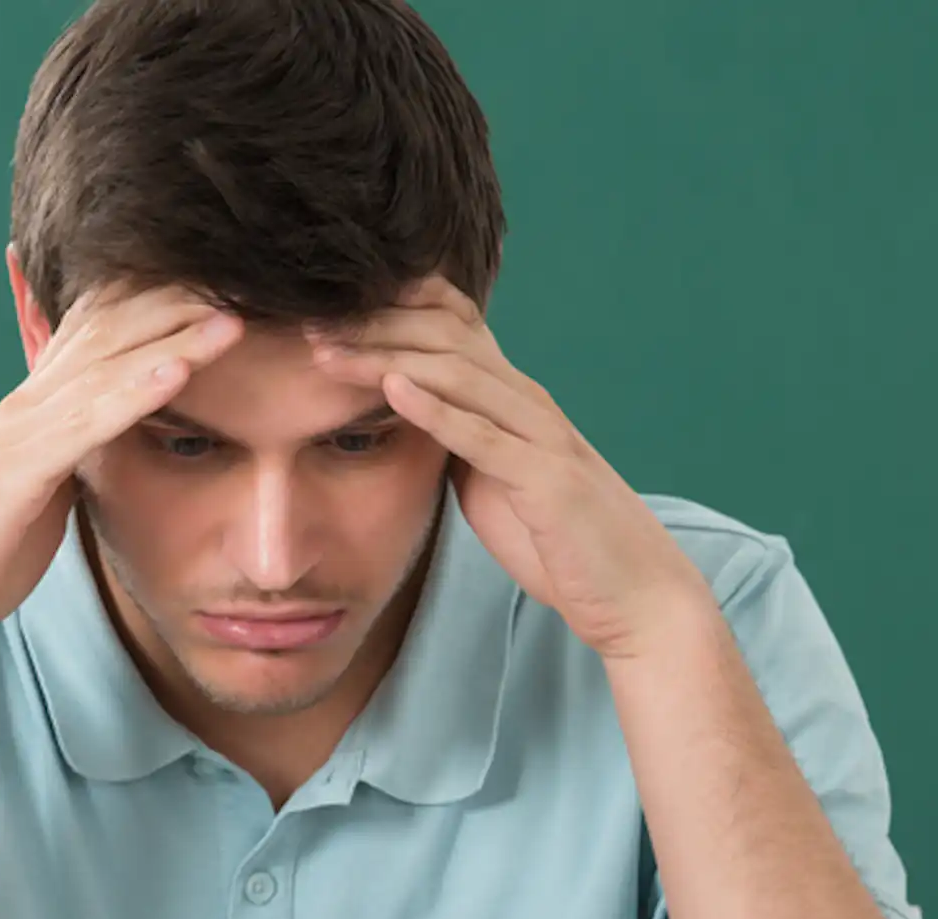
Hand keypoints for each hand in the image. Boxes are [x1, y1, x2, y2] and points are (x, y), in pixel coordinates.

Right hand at [0, 284, 244, 662]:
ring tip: (230, 319)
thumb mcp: (44, 489)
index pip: (105, 336)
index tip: (226, 290)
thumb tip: (119, 435)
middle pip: (111, 334)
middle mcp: (29, 403)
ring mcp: (20, 432)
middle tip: (244, 279)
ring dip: (172, 341)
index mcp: (41, 407)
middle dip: (178, 307)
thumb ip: (78, 452)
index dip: (163, 307)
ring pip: (106, 370)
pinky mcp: (16, 472)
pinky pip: (85, 424)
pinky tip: (176, 373)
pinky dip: (133, 394)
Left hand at [308, 278, 713, 661]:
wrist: (633, 594)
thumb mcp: (494, 482)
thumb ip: (456, 443)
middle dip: (373, 324)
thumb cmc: (560, 542)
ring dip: (386, 357)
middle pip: (446, 335)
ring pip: (458, 374)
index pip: (454, 324)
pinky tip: (393, 390)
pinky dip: (436, 409)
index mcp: (514, 399)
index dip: (392, 306)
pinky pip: (483, 436)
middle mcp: (529, 402)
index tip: (323, 309)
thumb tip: (404, 419)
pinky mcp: (546, 480)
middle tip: (304, 322)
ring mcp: (541, 436)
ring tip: (326, 352)